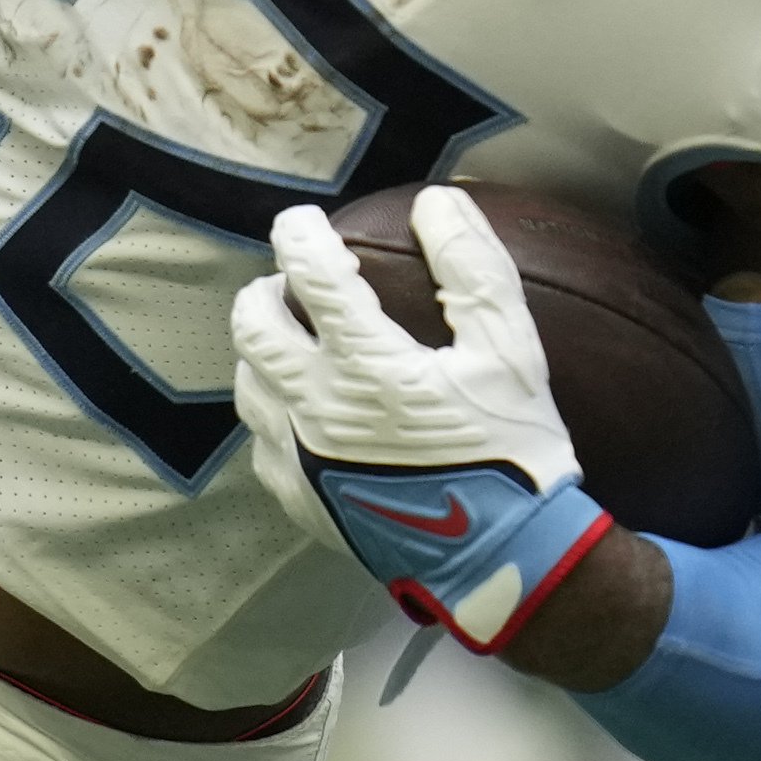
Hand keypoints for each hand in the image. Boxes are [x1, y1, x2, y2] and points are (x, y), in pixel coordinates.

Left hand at [228, 190, 606, 652]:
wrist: (503, 559)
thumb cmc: (512, 452)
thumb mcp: (512, 353)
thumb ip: (474, 269)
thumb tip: (440, 201)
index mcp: (366, 366)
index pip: (312, 275)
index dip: (300, 235)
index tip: (303, 223)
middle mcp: (317, 409)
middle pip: (253, 327)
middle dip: (265, 291)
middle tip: (290, 284)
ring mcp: (300, 460)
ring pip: (248, 384)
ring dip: (262, 352)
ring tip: (295, 343)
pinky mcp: (301, 502)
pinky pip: (261, 444)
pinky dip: (272, 414)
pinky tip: (303, 413)